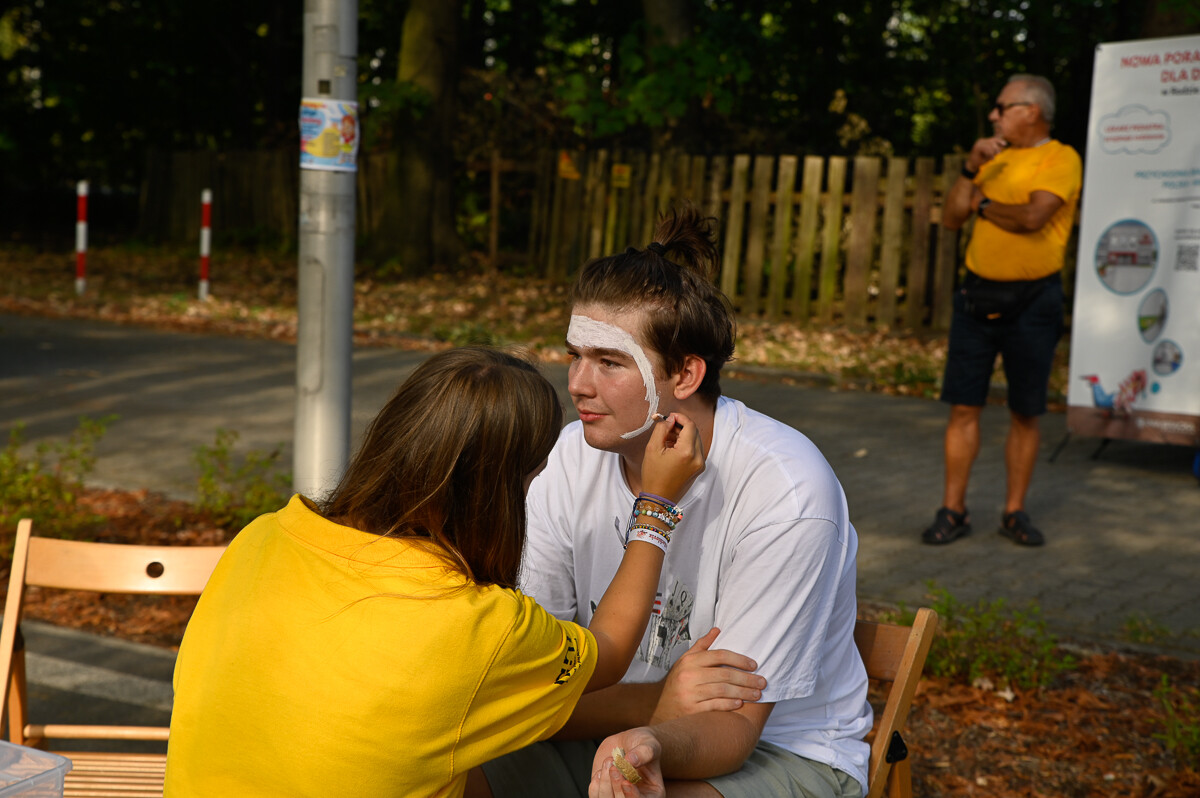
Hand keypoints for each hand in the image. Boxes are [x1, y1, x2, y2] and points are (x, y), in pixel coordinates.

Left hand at [589, 728, 664, 797]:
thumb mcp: (649, 744)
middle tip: (614, 767)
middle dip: (616, 787)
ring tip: (609, 762)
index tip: (626, 783)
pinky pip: (595, 797)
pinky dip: (595, 786)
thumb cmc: (643, 744)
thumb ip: (644, 752)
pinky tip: (601, 770)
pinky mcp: (603, 792)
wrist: (627, 741)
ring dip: (605, 784)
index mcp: (652, 794)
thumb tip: (631, 760)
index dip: (632, 796)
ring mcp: (617, 796)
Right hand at [639, 412, 704, 503]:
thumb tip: (670, 419)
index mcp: (687, 452)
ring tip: (667, 439)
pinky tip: (672, 449)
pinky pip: (695, 450)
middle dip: (681, 426)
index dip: (680, 418)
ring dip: (684, 435)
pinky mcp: (699, 469)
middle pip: (695, 432)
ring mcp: (700, 464)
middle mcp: (698, 458)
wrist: (659, 500)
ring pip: (696, 440)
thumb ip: (662, 429)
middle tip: (666, 427)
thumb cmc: (653, 476)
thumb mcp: (652, 449)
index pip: (690, 426)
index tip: (669, 417)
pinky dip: (686, 445)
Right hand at [650, 627, 765, 724]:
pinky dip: (729, 704)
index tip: (754, 665)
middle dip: (747, 678)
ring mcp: (690, 693)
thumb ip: (702, 645)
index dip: (739, 659)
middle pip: (724, 674)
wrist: (657, 704)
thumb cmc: (677, 681)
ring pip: (722, 690)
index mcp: (690, 661)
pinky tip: (740, 703)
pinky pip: (714, 705)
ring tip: (756, 694)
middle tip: (762, 682)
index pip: (719, 655)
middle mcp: (690, 675)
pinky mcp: (691, 710)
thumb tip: (718, 630)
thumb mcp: (685, 660)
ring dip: (743, 692)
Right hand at [966, 135, 1007, 171]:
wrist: (972, 165)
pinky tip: (991, 158)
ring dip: (993, 152)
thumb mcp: (990, 153)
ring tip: (993, 157)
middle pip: (992, 141)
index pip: (993, 139)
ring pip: (990, 145)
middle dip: (996, 147)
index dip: (1000, 141)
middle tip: (998, 153)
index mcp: (983, 141)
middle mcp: (980, 141)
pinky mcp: (977, 147)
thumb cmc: (982, 159)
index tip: (1005, 144)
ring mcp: (978, 143)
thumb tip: (1004, 144)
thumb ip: (995, 148)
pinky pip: (986, 149)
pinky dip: (990, 154)